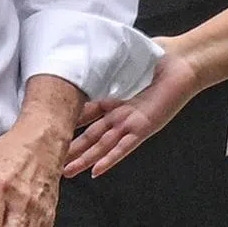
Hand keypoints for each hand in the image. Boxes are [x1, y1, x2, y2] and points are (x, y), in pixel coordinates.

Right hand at [63, 43, 197, 177]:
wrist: (181, 62)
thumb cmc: (152, 57)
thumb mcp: (118, 59)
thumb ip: (100, 64)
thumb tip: (75, 55)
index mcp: (109, 99)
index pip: (81, 114)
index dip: (65, 123)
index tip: (46, 132)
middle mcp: (118, 114)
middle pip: (89, 135)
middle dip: (71, 149)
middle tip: (52, 162)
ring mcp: (130, 122)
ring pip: (102, 145)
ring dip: (84, 159)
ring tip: (67, 171)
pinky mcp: (144, 126)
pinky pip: (124, 146)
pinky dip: (110, 158)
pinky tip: (96, 170)